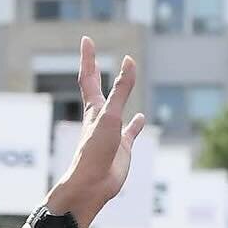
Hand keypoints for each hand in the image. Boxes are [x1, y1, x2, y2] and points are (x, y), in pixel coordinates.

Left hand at [47, 38, 144, 225]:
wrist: (90, 187)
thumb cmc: (94, 153)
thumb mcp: (109, 116)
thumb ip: (121, 90)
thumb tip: (128, 61)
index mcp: (93, 110)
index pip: (88, 78)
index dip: (88, 58)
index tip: (86, 40)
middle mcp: (101, 120)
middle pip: (97, 90)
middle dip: (94, 72)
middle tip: (93, 58)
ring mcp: (111, 134)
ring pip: (117, 110)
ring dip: (120, 96)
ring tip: (124, 85)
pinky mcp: (122, 149)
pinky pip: (131, 133)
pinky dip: (137, 125)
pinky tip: (141, 120)